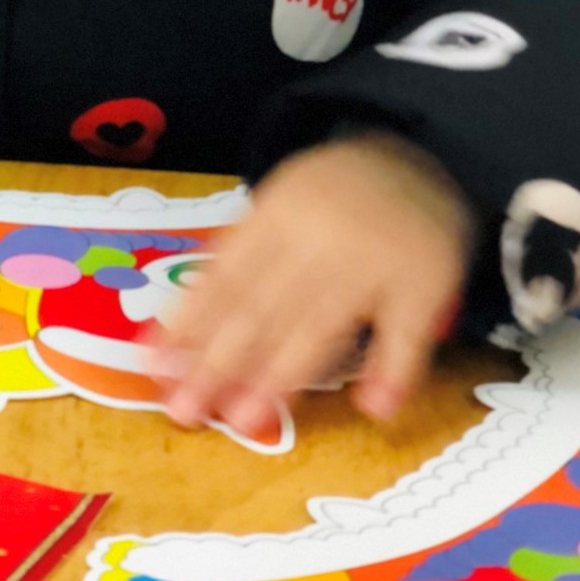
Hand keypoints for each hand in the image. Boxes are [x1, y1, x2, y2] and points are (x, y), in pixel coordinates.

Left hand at [152, 134, 473, 438]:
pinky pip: (406, 333)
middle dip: (218, 362)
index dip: (188, 324)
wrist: (417, 161)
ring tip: (246, 419)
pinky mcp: (423, 283)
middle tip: (185, 410)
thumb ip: (237, 262)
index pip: (225, 276)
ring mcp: (373, 261)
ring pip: (321, 324)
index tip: (156, 368)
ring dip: (281, 375)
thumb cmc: (329, 200)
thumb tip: (174, 332)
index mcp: (276, 215)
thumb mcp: (278, 208)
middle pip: (262, 307)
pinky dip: (393, 371)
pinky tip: (373, 408)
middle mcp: (319, 237)